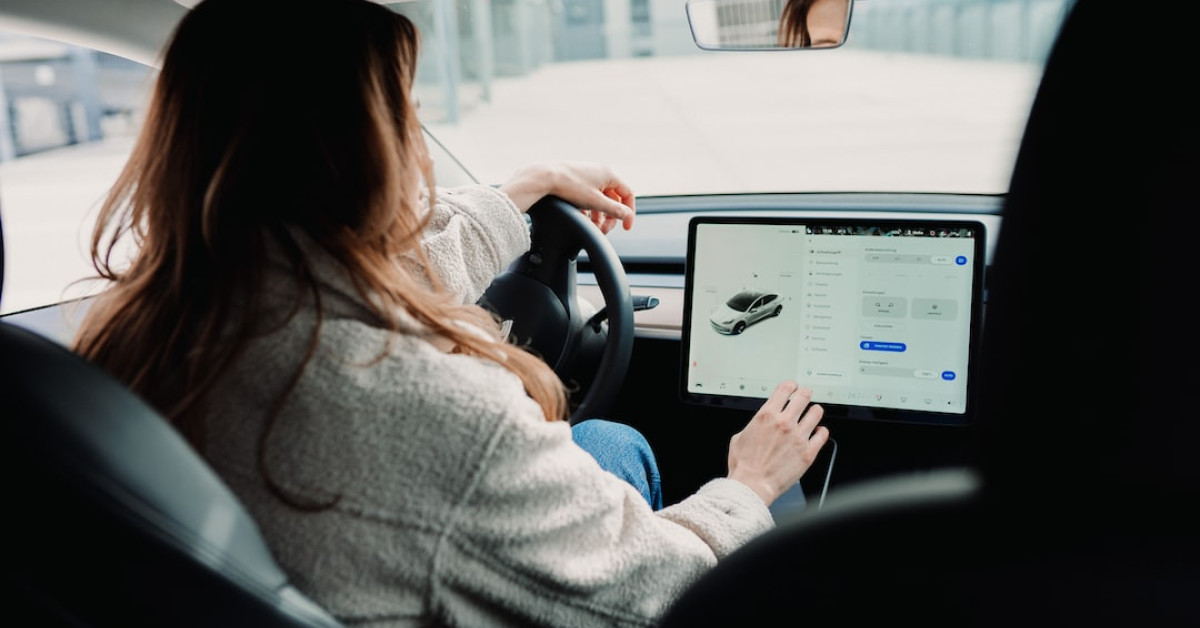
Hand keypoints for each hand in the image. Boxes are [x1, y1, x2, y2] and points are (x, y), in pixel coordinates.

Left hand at [499, 161, 635, 233]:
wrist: (544, 177)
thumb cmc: (569, 186)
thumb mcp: (596, 202)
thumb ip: (614, 210)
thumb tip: (627, 215)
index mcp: (610, 174)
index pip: (628, 195)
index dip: (629, 213)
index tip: (625, 227)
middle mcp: (601, 172)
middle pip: (614, 199)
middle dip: (611, 217)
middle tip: (604, 230)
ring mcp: (589, 175)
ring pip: (601, 199)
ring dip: (599, 215)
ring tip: (593, 227)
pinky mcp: (578, 180)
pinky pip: (590, 197)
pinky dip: (589, 209)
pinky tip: (582, 218)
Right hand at [726, 381, 829, 505]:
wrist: (752, 485)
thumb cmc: (744, 466)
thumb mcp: (739, 437)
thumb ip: (754, 426)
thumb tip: (759, 424)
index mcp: (766, 415)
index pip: (785, 389)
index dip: (790, 385)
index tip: (792, 387)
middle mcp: (784, 423)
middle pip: (803, 396)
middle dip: (804, 394)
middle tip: (804, 396)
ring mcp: (798, 437)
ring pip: (816, 412)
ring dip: (814, 411)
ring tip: (813, 413)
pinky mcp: (808, 452)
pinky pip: (823, 434)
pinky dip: (821, 431)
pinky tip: (818, 432)